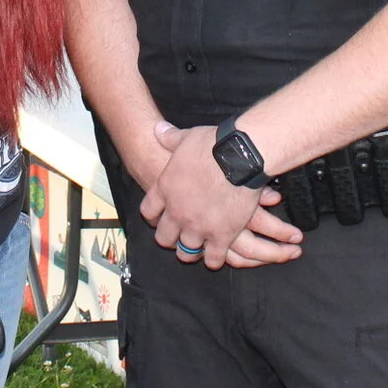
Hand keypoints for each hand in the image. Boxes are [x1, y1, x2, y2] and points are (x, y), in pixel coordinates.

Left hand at [139, 122, 267, 269]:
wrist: (239, 157)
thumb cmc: (212, 144)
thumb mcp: (186, 138)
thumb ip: (170, 138)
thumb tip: (158, 129)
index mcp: (165, 189)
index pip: (148, 212)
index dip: (153, 216)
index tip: (159, 217)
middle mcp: (177, 212)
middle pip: (164, 237)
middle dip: (169, 238)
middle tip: (177, 236)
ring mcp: (198, 227)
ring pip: (186, 252)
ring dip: (190, 251)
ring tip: (195, 250)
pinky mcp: (221, 236)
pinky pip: (213, 259)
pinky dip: (214, 259)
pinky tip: (217, 254)